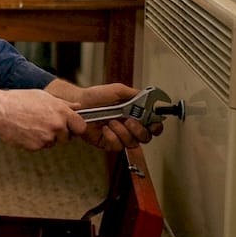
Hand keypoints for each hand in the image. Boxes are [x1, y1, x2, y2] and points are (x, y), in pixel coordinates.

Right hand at [0, 87, 85, 150]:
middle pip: (68, 137)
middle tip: (45, 124)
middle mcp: (57, 125)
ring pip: (52, 142)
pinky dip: (34, 141)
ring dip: (46, 137)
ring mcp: (47, 137)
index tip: (71, 127)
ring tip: (31, 125)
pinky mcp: (36, 146)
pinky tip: (25, 131)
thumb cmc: (19, 100)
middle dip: (60, 134)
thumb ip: (63, 104)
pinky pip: (40, 146)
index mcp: (61, 111)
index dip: (76, 127)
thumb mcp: (43, 97)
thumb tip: (77, 107)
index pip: (81, 127)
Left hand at [46, 80, 161, 151]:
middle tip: (129, 121)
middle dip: (139, 130)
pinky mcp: (107, 143)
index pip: (153, 126)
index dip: (156, 127)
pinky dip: (111, 137)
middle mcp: (129, 127)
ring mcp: (119, 136)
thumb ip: (135, 95)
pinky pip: (116, 146)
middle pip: (145, 138)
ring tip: (112, 121)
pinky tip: (105, 129)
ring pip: (132, 143)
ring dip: (123, 132)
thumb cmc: (96, 97)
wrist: (79, 103)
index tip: (152, 123)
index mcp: (135, 115)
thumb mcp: (118, 90)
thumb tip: (149, 98)